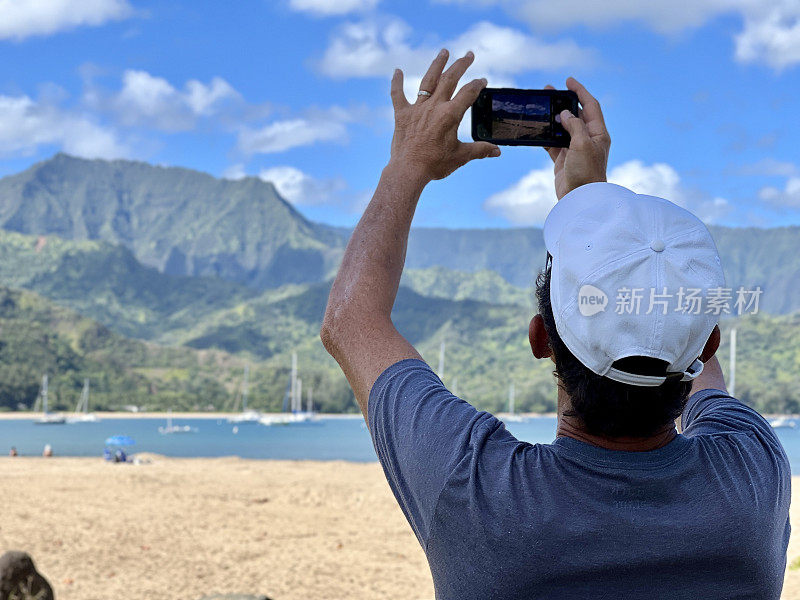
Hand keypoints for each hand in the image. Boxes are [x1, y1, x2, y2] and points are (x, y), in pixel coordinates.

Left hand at [389, 49, 500, 182]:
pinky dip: (396, 83)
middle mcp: (434, 106)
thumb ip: (480, 150)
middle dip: (461, 65)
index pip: (468, 93)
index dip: (477, 84)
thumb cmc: (435, 164)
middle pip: (449, 79)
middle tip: (469, 54)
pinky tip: (397, 70)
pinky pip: (397, 95)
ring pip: (428, 81)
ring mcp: (417, 109)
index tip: (482, 80)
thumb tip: (497, 151)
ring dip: (437, 64)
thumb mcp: (461, 157)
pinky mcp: (402, 115)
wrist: (408, 171)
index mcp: (451, 115)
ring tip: (444, 51)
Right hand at [543, 78, 609, 198]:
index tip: (568, 81)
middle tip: (550, 91)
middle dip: (563, 102)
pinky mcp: (563, 160)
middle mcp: (588, 139)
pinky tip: (537, 129)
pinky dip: (545, 136)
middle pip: (575, 114)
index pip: (590, 105)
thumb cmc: (587, 172)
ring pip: (562, 128)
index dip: (580, 91)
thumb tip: (564, 114)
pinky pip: (553, 143)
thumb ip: (574, 126)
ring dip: (552, 118)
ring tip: (541, 107)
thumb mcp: (582, 144)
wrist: (580, 198)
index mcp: (598, 133)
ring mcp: (575, 149)